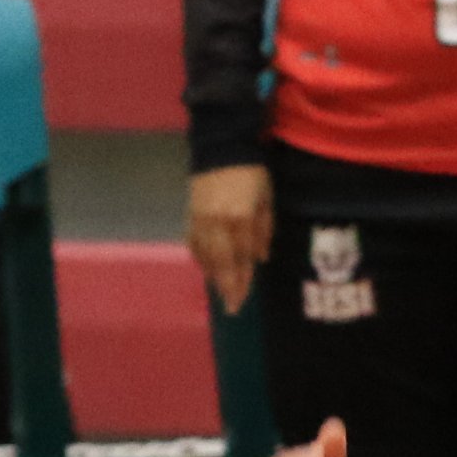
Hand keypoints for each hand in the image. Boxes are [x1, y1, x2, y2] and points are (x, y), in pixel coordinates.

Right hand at [185, 163, 272, 316]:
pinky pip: (193, 241)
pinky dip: (199, 257)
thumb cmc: (252, 173)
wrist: (222, 148)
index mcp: (241, 217)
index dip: (243, 279)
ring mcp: (201, 218)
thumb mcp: (266, 199)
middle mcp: (218, 222)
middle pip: (222, 261)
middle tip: (230, 308)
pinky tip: (205, 268)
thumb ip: (264, 229)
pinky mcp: (190, 213)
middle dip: (227, 286)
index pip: (243, 256)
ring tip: (220, 292)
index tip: (243, 299)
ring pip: (205, 254)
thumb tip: (261, 258)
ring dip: (213, 275)